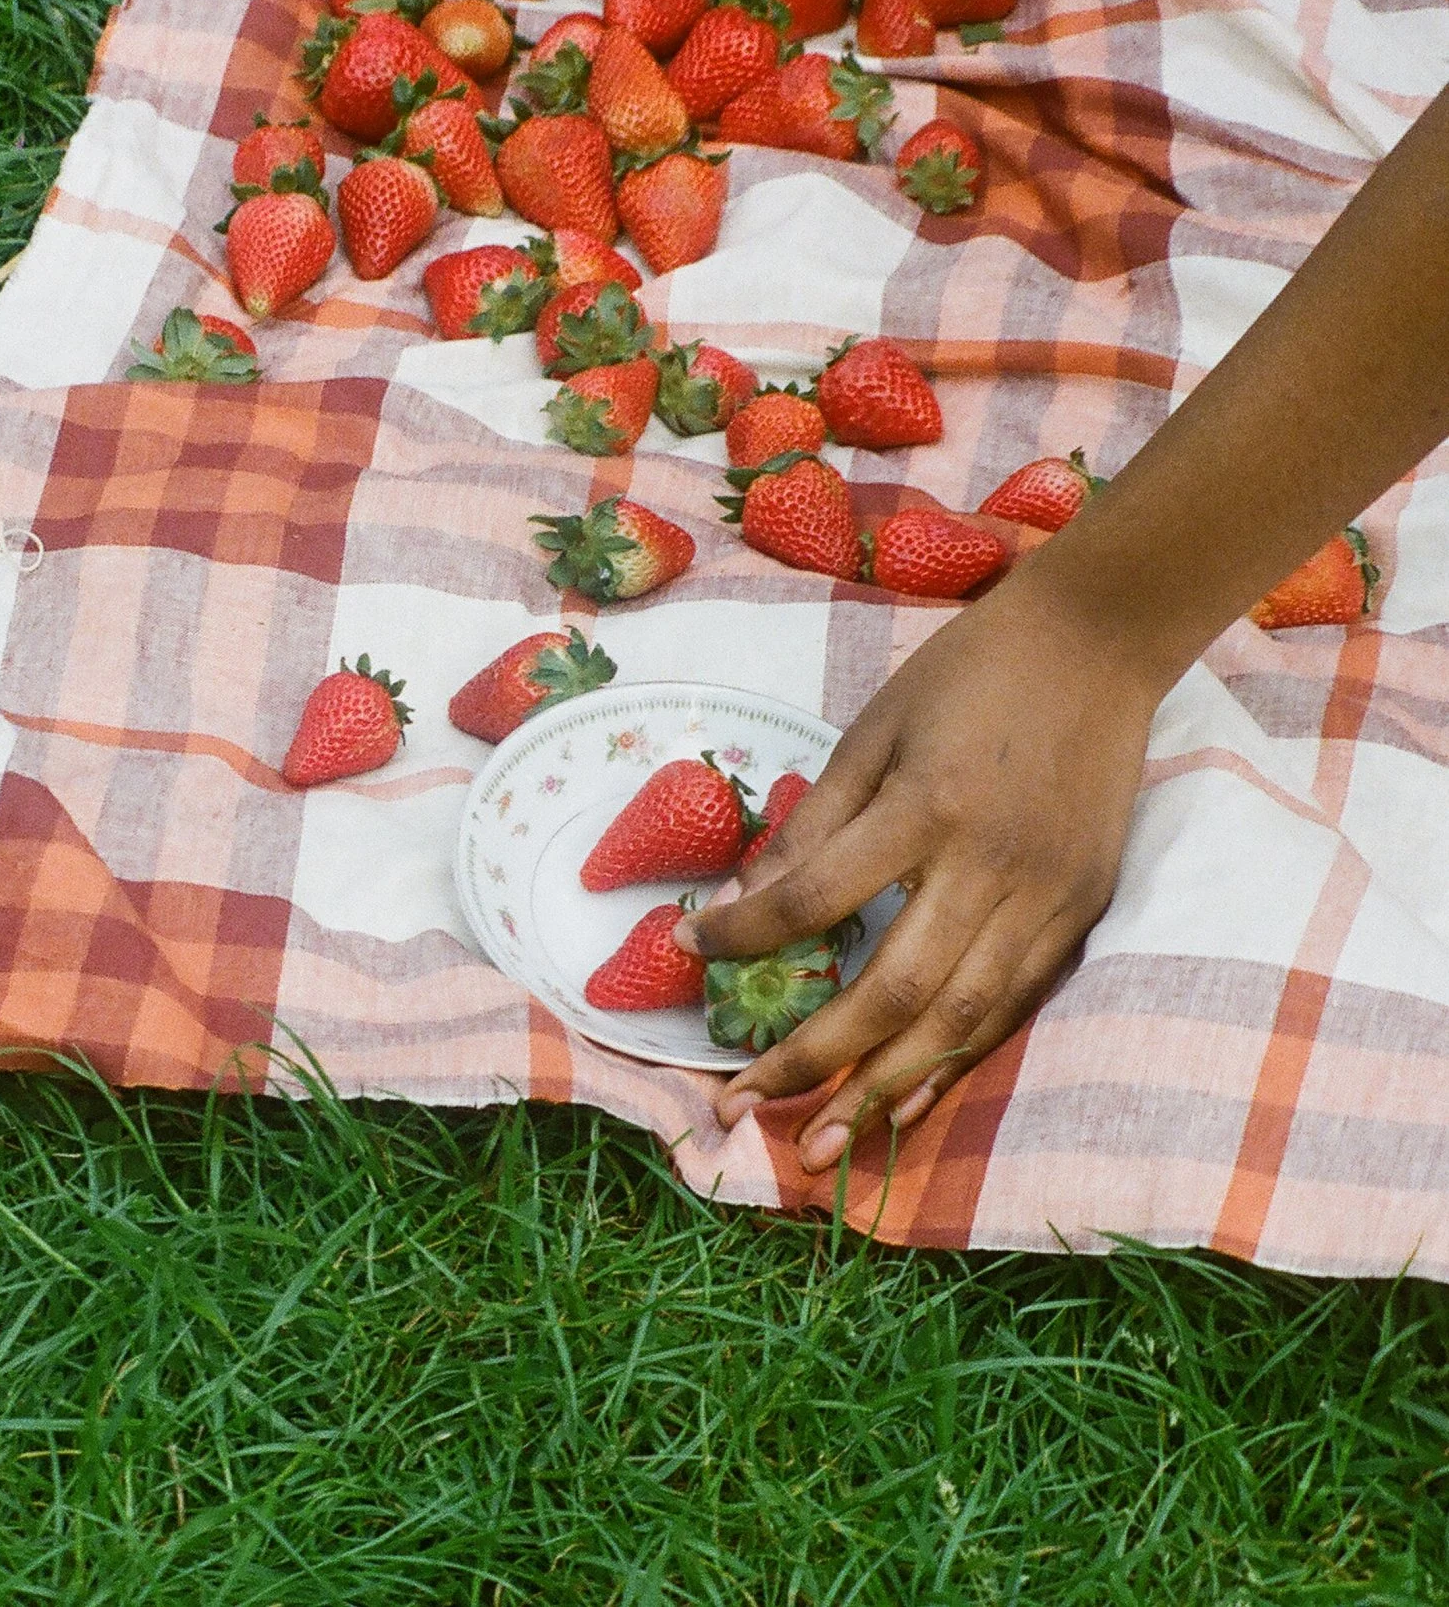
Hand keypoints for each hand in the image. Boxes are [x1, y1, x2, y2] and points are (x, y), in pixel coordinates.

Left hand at [676, 576, 1169, 1170]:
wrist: (1099, 642)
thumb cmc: (969, 675)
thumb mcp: (872, 728)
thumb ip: (813, 825)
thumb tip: (742, 904)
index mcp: (927, 806)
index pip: (816, 898)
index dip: (744, 935)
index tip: (686, 951)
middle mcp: (991, 865)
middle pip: (895, 991)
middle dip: (814, 1061)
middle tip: (741, 1108)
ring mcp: (1046, 898)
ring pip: (960, 1022)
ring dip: (882, 1090)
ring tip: (819, 1145)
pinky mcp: (1081, 914)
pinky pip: (1011, 1010)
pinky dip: (953, 1064)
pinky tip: (902, 1105)